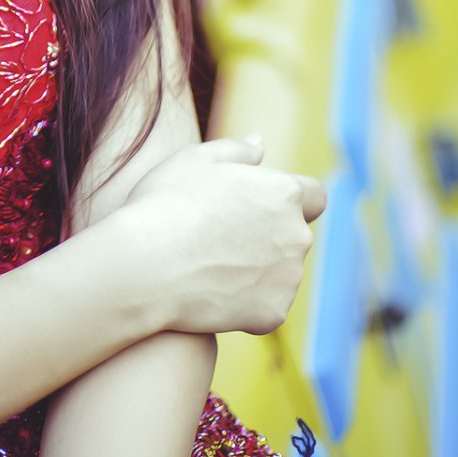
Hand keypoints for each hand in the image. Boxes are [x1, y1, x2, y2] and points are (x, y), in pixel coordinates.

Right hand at [100, 137, 325, 336]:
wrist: (144, 266)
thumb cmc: (163, 205)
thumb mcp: (193, 161)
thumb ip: (234, 150)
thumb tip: (259, 144)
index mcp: (283, 193)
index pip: (313, 196)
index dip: (289, 201)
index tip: (260, 208)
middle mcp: (297, 234)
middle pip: (294, 235)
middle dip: (269, 237)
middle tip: (220, 240)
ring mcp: (288, 277)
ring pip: (281, 273)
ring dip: (258, 270)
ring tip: (210, 268)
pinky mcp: (274, 312)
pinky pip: (265, 306)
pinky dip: (245, 303)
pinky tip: (210, 294)